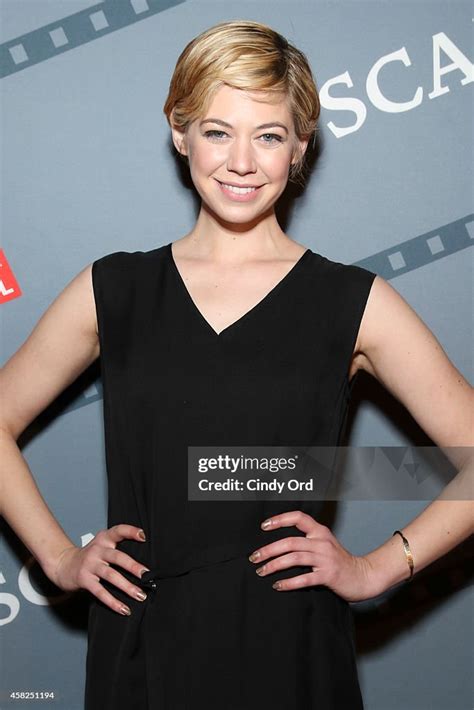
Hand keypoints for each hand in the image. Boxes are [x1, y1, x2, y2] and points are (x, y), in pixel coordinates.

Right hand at [49, 524, 149, 615]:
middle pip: (117, 557)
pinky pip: (100, 592)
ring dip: (127, 587)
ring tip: (140, 595)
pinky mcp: (84, 580)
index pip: (118, 531)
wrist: (63, 564)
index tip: (143, 536)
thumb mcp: (101, 545)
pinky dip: (113, 602)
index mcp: (103, 539)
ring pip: (111, 576)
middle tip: (146, 575)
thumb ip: (117, 548)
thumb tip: (141, 565)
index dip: (130, 532)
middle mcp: (97, 550)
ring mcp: (90, 565)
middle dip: (133, 566)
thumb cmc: (89, 556)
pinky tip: (124, 609)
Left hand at [248, 510, 380, 601]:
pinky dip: (289, 582)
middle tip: (254, 557)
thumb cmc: (340, 562)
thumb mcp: (325, 544)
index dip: (280, 519)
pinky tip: (278, 586)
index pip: (298, 518)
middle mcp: (322, 542)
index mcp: (320, 532)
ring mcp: (325, 558)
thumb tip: (279, 545)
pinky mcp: (328, 575)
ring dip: (274, 565)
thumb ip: (307, 541)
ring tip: (262, 571)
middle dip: (269, 549)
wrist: (363, 576)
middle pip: (290, 541)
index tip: (264, 526)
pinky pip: (304, 578)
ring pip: (294, 558)